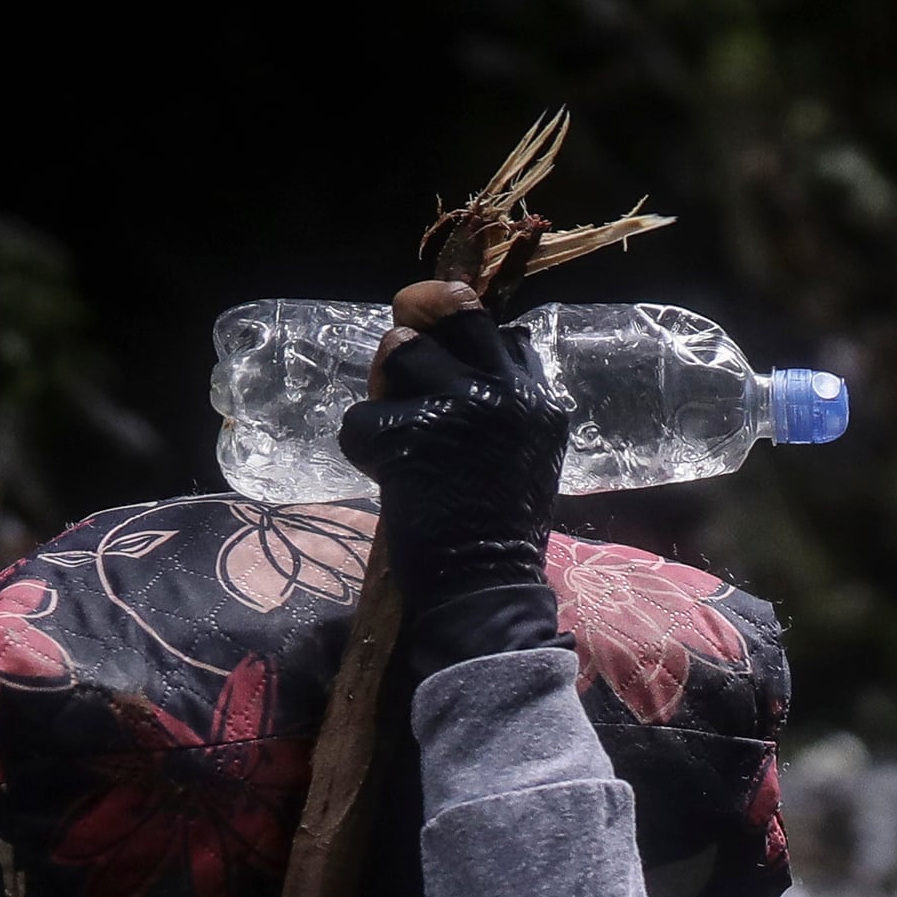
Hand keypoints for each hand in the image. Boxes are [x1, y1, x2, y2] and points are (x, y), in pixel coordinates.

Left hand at [340, 284, 562, 654]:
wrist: (486, 589)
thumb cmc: (500, 532)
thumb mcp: (525, 454)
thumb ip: (500, 405)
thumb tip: (446, 359)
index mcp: (536, 397)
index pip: (499, 330)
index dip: (463, 333)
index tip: (444, 350)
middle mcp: (503, 391)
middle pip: (453, 307)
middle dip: (417, 314)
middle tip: (400, 340)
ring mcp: (456, 408)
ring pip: (398, 350)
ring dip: (384, 386)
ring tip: (395, 429)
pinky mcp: (408, 435)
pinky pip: (360, 416)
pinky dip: (362, 447)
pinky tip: (386, 475)